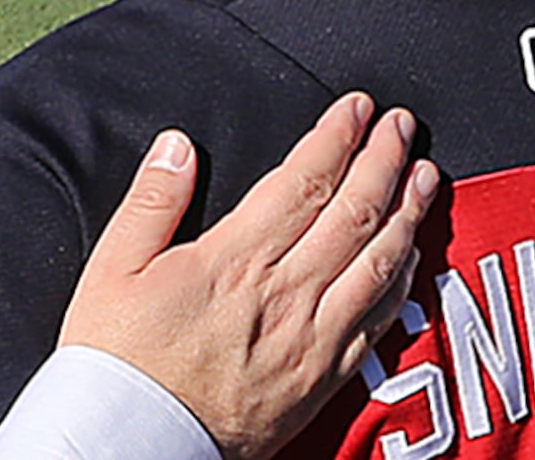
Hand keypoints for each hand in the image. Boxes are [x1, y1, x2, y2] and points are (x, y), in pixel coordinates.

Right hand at [58, 93, 437, 459]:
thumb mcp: (111, 269)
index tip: (355, 108)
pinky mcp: (323, 377)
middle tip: (400, 124)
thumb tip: (178, 146)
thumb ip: (151, 202)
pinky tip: (410, 256)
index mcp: (233, 261)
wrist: (137, 443)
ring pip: (377, 263)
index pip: (302, 182)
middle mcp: (283, 294)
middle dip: (382, 160)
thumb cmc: (119, 360)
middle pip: (352, 213)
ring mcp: (311, 338)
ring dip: (406, 213)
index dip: (335, 138)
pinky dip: (402, 280)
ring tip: (423, 174)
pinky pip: (378, 320)